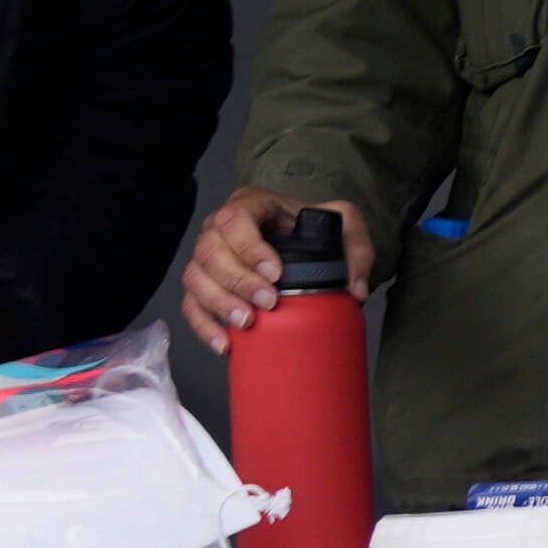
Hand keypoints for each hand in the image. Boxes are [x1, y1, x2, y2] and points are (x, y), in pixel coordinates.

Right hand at [175, 191, 341, 351]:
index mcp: (250, 205)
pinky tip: (224, 343)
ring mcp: (208, 257)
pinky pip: (191, 305)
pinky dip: (204, 325)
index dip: (249, 247)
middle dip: (237, 280)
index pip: (234, 219)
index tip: (275, 273)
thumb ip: (357, 246)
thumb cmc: (315, 229)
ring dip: (218, 303)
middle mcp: (220, 229)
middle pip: (210, 251)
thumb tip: (354, 290)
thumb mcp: (345, 222)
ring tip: (246, 323)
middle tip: (267, 302)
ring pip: (196, 277)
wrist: (303, 242)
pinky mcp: (204, 286)